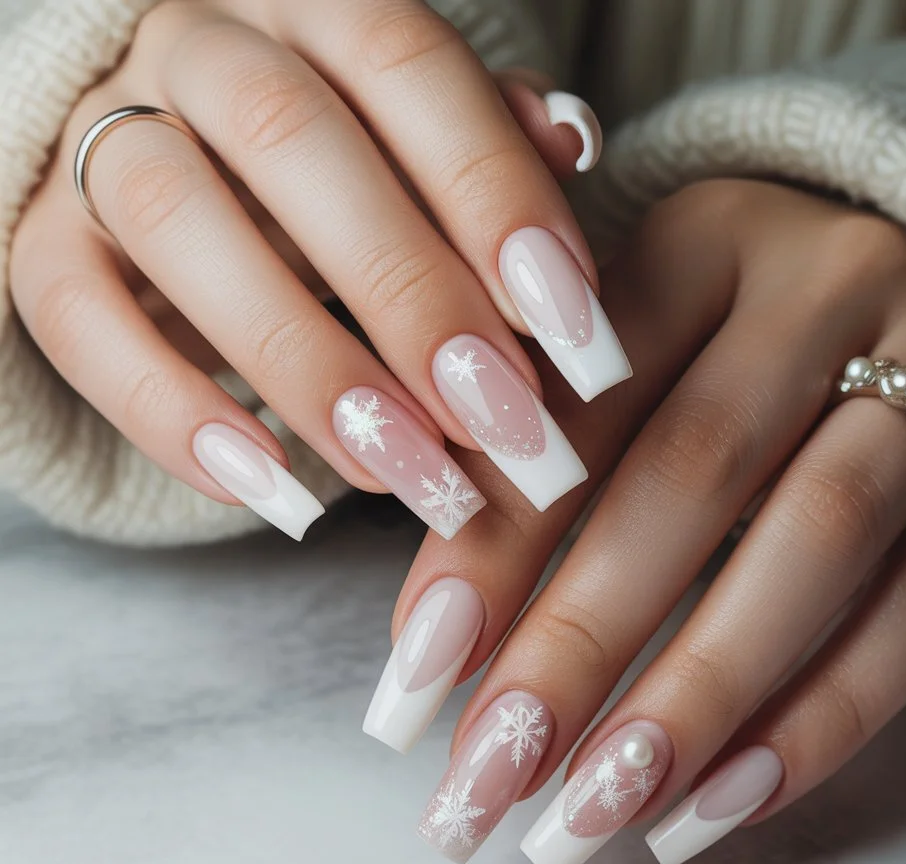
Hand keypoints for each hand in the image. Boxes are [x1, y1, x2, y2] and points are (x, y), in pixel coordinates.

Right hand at [10, 0, 622, 541]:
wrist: (176, 168)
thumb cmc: (336, 162)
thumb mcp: (417, 138)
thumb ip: (487, 142)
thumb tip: (572, 143)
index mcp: (309, 3)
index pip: (406, 66)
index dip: (495, 198)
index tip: (575, 334)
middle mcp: (195, 47)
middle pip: (287, 139)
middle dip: (409, 294)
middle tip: (501, 421)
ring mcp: (100, 136)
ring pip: (176, 224)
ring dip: (305, 366)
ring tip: (405, 474)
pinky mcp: (43, 239)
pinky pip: (77, 316)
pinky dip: (173, 415)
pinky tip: (278, 495)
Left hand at [369, 179, 905, 863]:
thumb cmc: (728, 332)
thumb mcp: (628, 342)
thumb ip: (534, 448)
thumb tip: (436, 637)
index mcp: (699, 238)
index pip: (578, 400)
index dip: (491, 545)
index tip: (417, 674)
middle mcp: (825, 286)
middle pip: (694, 473)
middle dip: (580, 642)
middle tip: (490, 773)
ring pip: (819, 541)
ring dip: (700, 696)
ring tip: (596, 813)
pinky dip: (827, 715)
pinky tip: (723, 802)